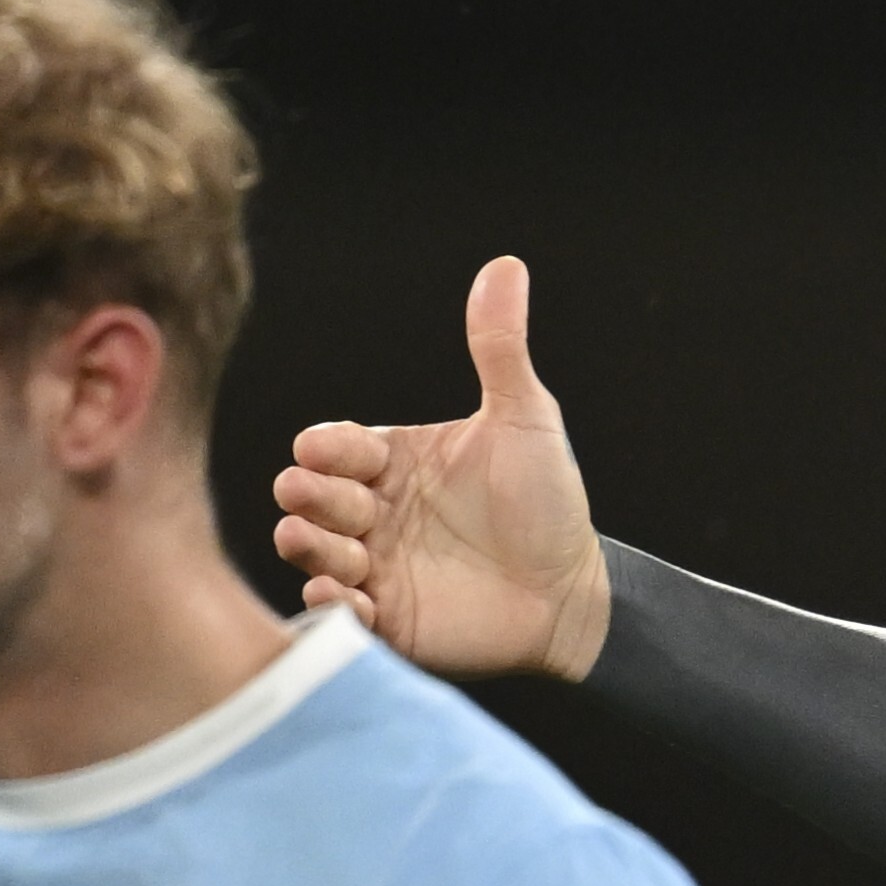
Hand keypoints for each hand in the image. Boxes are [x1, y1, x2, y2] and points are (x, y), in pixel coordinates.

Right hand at [274, 255, 614, 679]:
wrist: (576, 595)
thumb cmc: (549, 504)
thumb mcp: (525, 420)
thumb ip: (501, 349)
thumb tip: (507, 266)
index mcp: (392, 461)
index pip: (335, 447)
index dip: (327, 450)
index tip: (329, 452)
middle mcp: (373, 511)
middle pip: (312, 496)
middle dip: (309, 495)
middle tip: (324, 499)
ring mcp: (374, 565)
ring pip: (314, 550)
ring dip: (309, 547)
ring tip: (320, 546)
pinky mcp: (386, 618)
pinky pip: (339, 613)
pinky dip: (331, 605)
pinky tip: (344, 596)